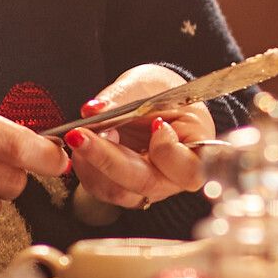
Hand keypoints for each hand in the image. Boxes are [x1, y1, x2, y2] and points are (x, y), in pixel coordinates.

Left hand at [65, 64, 215, 211]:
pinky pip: (101, 189)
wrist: (154, 102)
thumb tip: (94, 110)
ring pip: (118, 192)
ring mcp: (149, 188)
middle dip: (107, 158)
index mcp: (198, 152)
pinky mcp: (125, 190)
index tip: (156, 124)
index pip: (188, 169)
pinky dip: (86, 166)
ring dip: (92, 163)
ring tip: (83, 132)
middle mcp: (174, 179)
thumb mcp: (148, 85)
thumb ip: (124, 97)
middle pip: (144, 182)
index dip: (168, 152)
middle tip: (79, 134)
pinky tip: (84, 143)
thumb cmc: (162, 93)